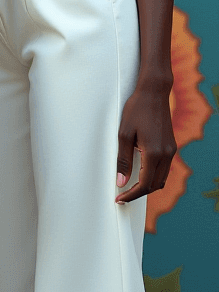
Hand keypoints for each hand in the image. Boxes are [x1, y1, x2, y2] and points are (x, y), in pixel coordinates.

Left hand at [115, 80, 175, 202]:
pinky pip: (164, 168)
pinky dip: (153, 175)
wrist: (154, 93)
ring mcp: (171, 151)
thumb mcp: (124, 133)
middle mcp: (167, 155)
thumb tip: (121, 181)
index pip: (145, 184)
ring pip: (161, 178)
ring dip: (147, 185)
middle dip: (139, 193)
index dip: (132, 194)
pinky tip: (140, 173)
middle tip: (122, 196)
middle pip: (155, 185)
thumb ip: (123, 159)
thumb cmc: (136, 110)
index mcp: (155, 153)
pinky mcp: (171, 146)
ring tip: (130, 186)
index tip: (120, 199)